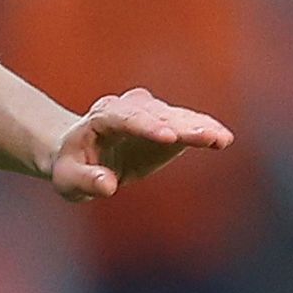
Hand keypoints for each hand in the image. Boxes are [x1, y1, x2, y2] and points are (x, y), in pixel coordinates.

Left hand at [44, 87, 234, 200]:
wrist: (81, 154)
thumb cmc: (72, 167)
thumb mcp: (69, 180)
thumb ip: (86, 181)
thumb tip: (107, 185)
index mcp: (101, 118)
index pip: (125, 118)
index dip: (147, 126)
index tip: (168, 138)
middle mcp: (127, 107)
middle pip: (156, 114)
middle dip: (181, 125)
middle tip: (205, 136)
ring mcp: (148, 112)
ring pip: (176, 117)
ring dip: (199, 126)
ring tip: (221, 138)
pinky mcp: (165, 123)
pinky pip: (187, 125)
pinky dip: (204, 131)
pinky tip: (223, 139)